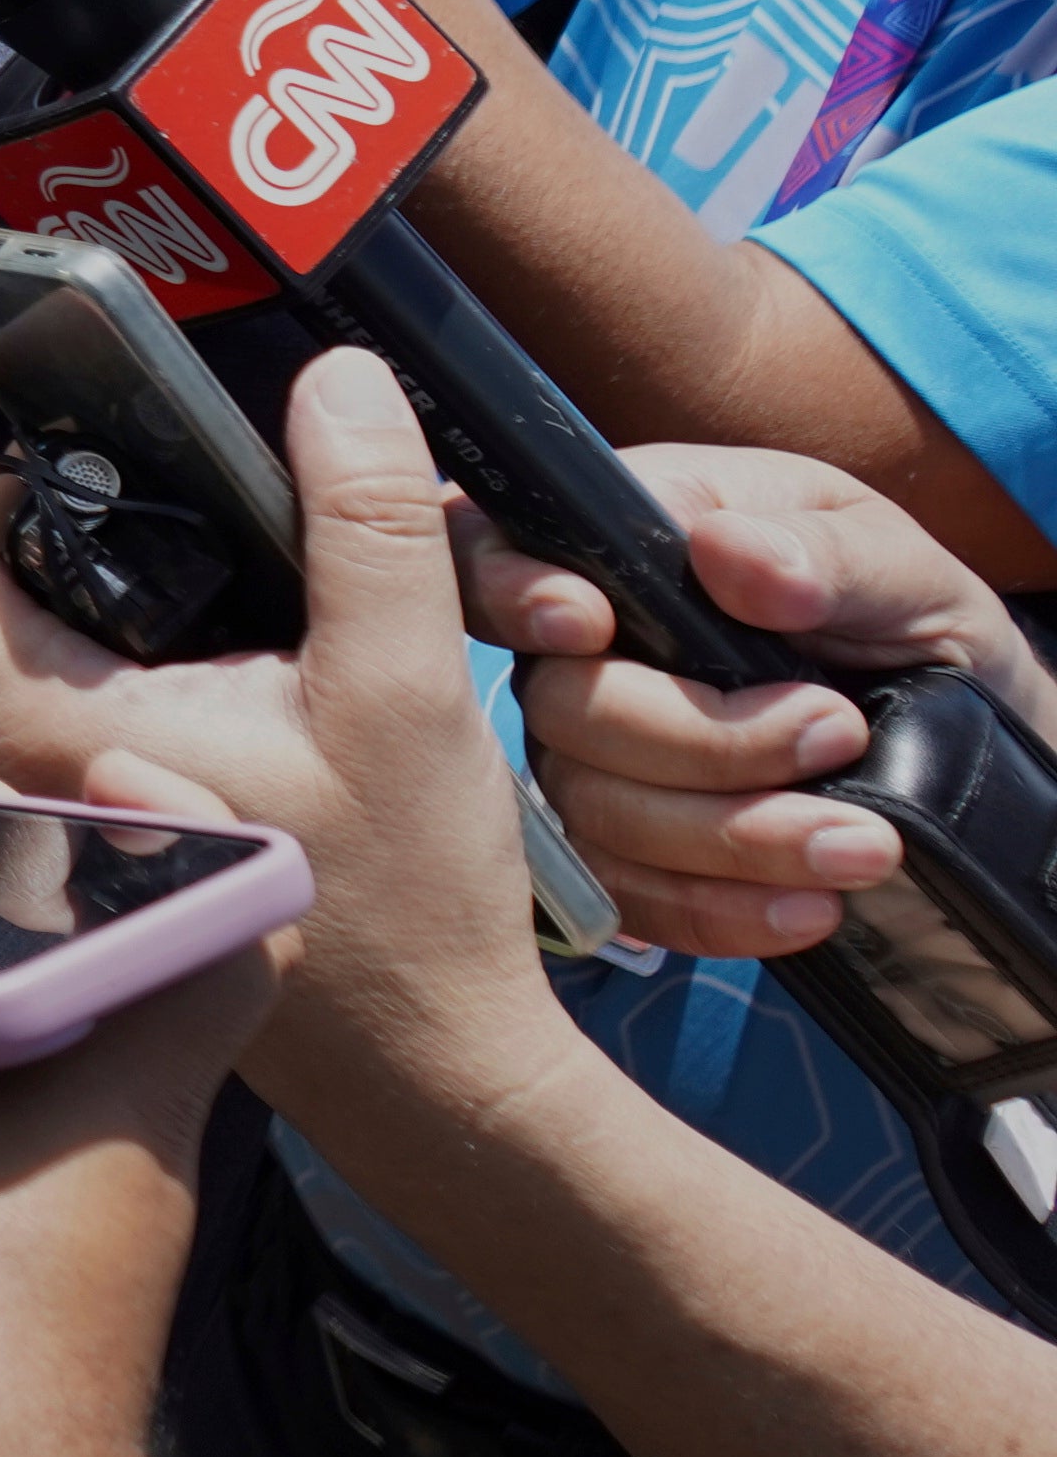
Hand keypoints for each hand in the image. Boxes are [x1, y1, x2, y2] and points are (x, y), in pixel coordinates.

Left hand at [0, 355, 580, 1145]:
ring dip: (72, 568)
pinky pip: (51, 705)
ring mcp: (35, 821)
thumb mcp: (406, 685)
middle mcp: (2, 778)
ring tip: (182, 510)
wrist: (427, 1064)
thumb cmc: (409, 896)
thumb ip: (367, 524)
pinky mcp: (81, 845)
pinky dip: (99, 638)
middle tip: (114, 426)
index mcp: (40, 727)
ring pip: (10, 647)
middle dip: (20, 492)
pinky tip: (203, 621)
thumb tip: (334, 379)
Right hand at [483, 441, 1056, 961]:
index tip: (588, 622)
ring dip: (730, 838)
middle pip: (559, 704)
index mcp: (624, 545)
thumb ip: (823, 552)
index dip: (508, 591)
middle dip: (697, 739)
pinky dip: (716, 912)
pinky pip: (629, 898)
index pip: (492, 551)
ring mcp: (594, 759)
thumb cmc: (913, 617)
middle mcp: (583, 654)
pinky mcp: (628, 852)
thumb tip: (728, 554)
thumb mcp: (899, 563)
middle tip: (837, 731)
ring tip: (863, 845)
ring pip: (596, 811)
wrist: (966, 733)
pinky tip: (806, 909)